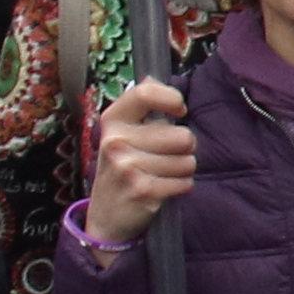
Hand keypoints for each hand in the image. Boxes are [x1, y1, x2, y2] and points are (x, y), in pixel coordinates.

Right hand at [86, 77, 196, 246]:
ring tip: (163, 174)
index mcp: (112, 120)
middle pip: (182, 135)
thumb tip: (155, 77)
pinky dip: (182, 187)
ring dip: (183, 170)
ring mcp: (127, 166)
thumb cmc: (123, 167)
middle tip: (168, 156)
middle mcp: (116, 141)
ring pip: (187, 161)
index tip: (179, 111)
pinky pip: (185, 182)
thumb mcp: (122, 134)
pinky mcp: (141, 190)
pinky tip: (164, 189)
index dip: (171, 99)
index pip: (145, 93)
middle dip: (185, 147)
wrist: (106, 216)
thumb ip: (140, 108)